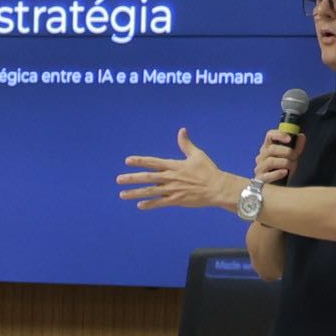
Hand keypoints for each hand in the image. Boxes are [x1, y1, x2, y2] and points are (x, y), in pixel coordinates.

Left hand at [116, 129, 245, 214]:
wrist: (217, 188)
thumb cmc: (208, 170)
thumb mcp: (197, 155)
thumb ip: (186, 144)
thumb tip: (182, 130)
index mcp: (174, 165)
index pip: (153, 162)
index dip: (140, 161)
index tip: (128, 160)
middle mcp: (170, 177)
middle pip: (147, 177)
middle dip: (132, 178)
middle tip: (118, 179)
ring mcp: (173, 190)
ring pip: (150, 191)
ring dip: (135, 193)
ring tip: (122, 194)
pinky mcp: (177, 200)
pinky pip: (160, 203)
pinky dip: (150, 204)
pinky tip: (139, 205)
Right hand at [252, 123, 301, 181]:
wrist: (277, 188)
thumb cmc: (283, 170)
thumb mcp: (291, 158)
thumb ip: (296, 147)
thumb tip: (301, 136)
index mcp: (268, 148)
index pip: (269, 135)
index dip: (279, 135)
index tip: (289, 138)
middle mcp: (261, 156)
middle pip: (272, 149)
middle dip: (287, 152)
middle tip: (296, 156)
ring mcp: (259, 168)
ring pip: (271, 161)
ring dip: (285, 163)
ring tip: (293, 166)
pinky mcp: (259, 179)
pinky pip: (268, 175)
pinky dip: (278, 173)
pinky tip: (285, 173)